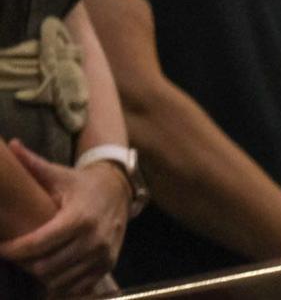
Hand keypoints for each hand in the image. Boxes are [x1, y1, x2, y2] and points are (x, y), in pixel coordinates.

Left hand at [0, 140, 128, 297]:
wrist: (119, 189)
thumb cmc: (81, 184)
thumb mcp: (59, 174)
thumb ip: (33, 164)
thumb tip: (10, 145)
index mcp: (78, 217)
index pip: (38, 244)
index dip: (14, 250)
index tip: (2, 247)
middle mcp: (93, 238)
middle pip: (45, 266)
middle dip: (25, 263)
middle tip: (16, 254)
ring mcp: (102, 253)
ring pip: (60, 279)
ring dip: (41, 275)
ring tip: (33, 262)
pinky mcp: (108, 263)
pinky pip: (78, 285)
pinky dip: (61, 284)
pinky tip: (53, 272)